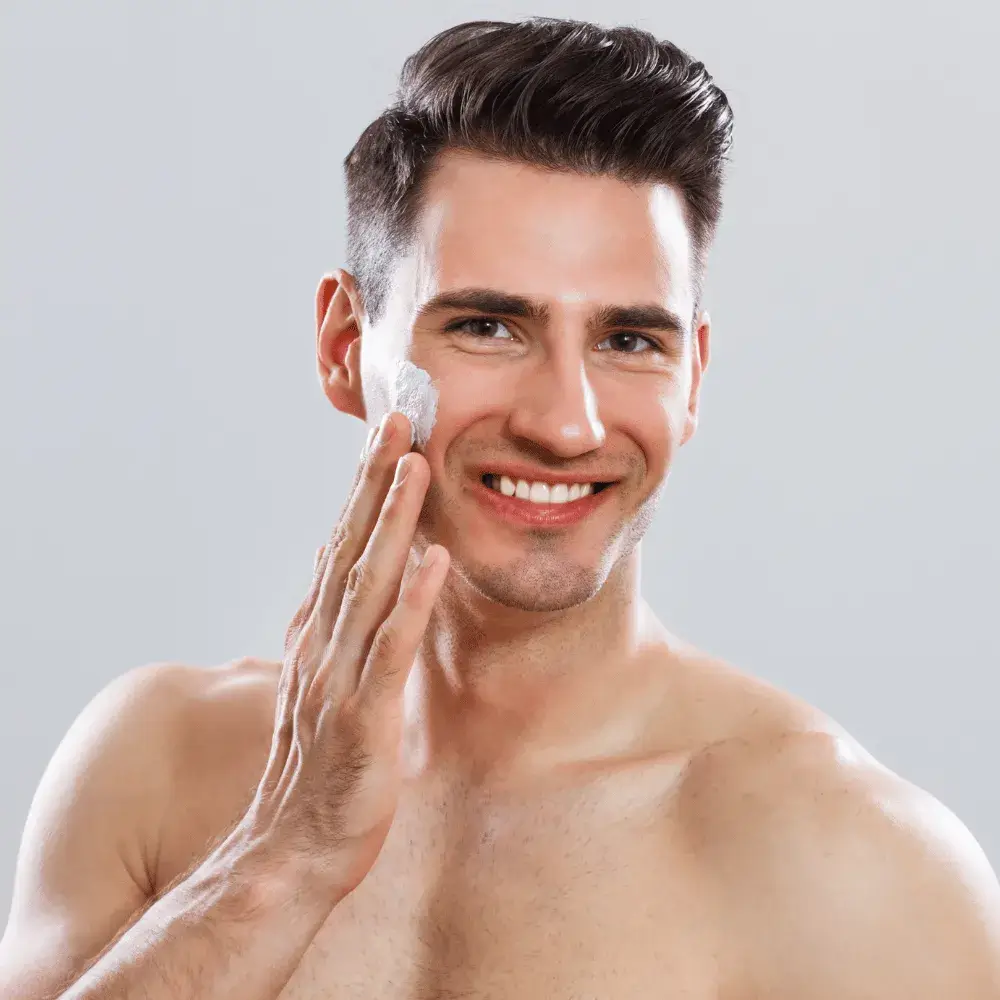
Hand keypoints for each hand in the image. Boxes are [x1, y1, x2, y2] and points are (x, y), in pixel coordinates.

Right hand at [239, 412, 447, 896]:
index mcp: (319, 636)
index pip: (340, 546)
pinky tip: (433, 561)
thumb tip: (330, 577)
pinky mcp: (363, 719)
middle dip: (372, 481)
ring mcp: (339, 680)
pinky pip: (391, 653)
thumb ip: (330, 630)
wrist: (289, 852)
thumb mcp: (323, 687)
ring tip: (413, 465)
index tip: (383, 435)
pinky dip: (411, 602)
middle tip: (396, 417)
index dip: (361, 489)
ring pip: (367, 586)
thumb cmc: (318, 771)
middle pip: (348, 548)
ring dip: (389, 523)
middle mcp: (322, 645)